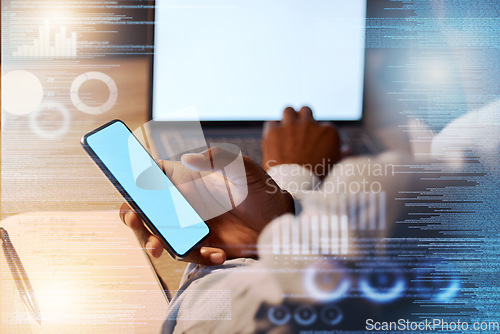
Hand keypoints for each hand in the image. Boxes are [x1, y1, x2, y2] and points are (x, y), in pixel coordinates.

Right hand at [120, 146, 293, 264]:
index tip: (126, 185)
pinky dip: (198, 257)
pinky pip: (188, 254)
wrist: (279, 222)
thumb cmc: (260, 189)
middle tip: (133, 220)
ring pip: (159, 235)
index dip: (134, 178)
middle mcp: (184, 202)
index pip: (153, 176)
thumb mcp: (243, 168)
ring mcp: (190, 226)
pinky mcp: (202, 246)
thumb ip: (219, 158)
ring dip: (152, 241)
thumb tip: (188, 158)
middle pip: (147, 209)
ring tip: (157, 248)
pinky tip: (219, 255)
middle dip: (133, 216)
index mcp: (187, 179)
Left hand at [262, 106, 340, 177]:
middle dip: (303, 120)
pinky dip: (273, 130)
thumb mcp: (337, 167)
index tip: (314, 144)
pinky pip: (272, 123)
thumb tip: (347, 149)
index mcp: (329, 131)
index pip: (325, 126)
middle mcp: (310, 124)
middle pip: (306, 111)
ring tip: (285, 131)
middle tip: (299, 132)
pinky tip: (274, 139)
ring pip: (288, 111)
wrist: (294, 186)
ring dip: (287, 119)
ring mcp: (290, 126)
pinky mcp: (273, 132)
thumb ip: (344, 155)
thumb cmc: (318, 179)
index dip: (319, 135)